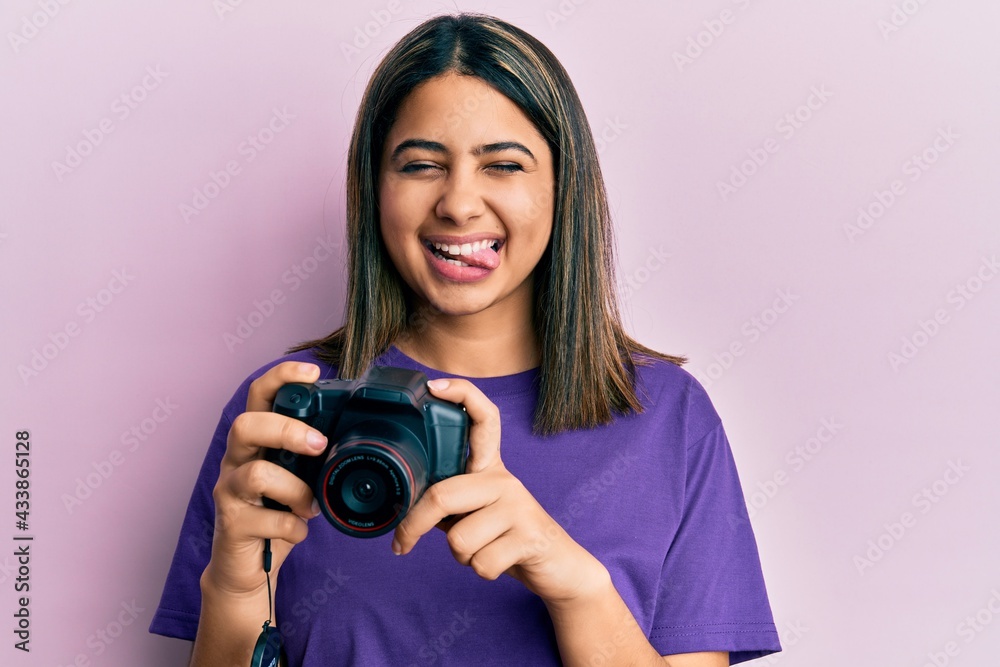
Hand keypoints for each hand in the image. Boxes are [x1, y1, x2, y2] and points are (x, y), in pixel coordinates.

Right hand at [204, 362, 325, 595]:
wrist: (248, 567)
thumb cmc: (278, 513)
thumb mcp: (299, 476)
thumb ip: (314, 456)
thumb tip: (355, 435)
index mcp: (256, 442)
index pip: (258, 396)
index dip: (281, 377)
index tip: (312, 371)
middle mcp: (236, 461)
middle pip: (245, 425)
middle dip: (286, 429)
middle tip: (319, 446)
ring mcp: (229, 493)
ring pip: (254, 474)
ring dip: (295, 489)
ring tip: (311, 506)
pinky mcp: (232, 526)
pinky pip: (267, 519)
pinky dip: (293, 527)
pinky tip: (300, 531)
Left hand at [392, 379, 607, 605]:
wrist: (557, 566)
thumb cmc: (503, 536)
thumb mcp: (473, 511)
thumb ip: (447, 501)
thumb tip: (401, 505)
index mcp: (489, 468)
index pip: (483, 418)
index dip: (461, 395)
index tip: (432, 386)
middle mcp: (504, 479)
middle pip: (443, 494)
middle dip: (414, 525)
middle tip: (401, 543)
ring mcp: (519, 506)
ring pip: (460, 538)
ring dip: (461, 556)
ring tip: (480, 550)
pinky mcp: (530, 537)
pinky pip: (481, 562)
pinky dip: (480, 571)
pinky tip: (499, 562)